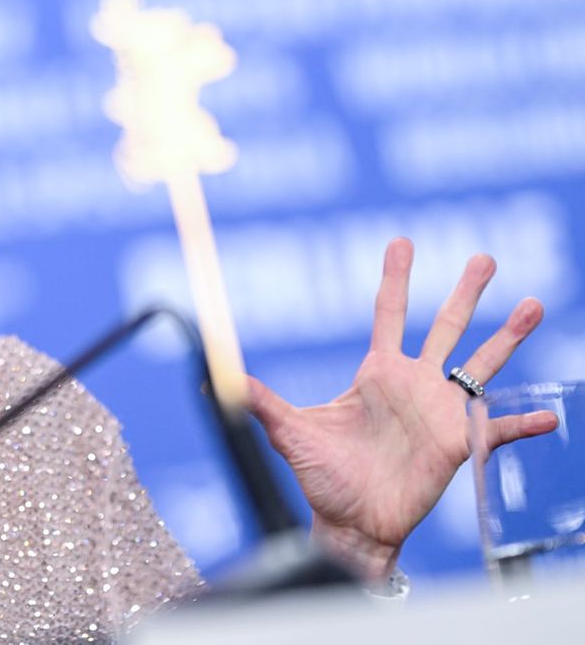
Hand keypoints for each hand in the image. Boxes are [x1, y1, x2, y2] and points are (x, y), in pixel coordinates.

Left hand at [246, 238, 558, 579]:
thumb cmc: (322, 478)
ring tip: (535, 305)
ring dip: (508, 338)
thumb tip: (214, 377)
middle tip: (484, 258)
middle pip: (445, 327)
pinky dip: (523, 423)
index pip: (388, 314)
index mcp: (377, 374)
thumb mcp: (289, 433)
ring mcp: (441, 412)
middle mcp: (414, 385)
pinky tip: (550, 416)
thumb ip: (259, 401)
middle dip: (465, 293)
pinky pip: (499, 431)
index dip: (395, 278)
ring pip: (481, 365)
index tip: (402, 241)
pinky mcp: (459, 445)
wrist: (350, 522)